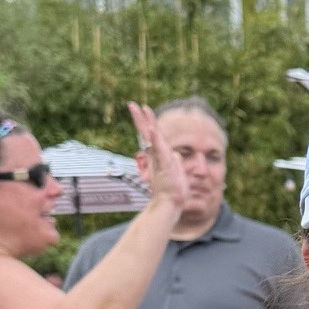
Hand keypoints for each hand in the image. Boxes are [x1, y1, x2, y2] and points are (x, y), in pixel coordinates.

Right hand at [127, 100, 189, 216]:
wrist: (170, 204)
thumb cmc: (173, 190)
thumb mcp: (177, 171)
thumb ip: (175, 161)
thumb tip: (177, 155)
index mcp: (160, 155)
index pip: (152, 135)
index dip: (147, 122)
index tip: (143, 108)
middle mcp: (157, 155)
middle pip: (146, 132)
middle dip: (139, 118)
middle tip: (131, 104)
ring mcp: (159, 159)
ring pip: (151, 137)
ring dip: (145, 123)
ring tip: (140, 109)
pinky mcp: (164, 164)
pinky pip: (159, 149)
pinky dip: (155, 139)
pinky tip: (151, 129)